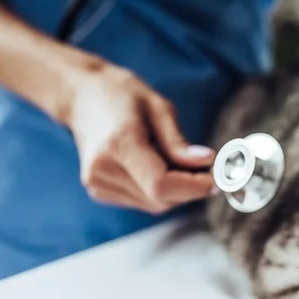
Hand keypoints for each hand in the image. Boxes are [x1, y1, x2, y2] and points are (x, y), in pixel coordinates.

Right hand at [66, 63, 216, 212]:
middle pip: (160, 199)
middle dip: (190, 189)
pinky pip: (142, 201)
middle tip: (208, 169)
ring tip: (182, 164)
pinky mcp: (98, 191)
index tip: (218, 179)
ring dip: (176, 191)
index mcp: (118, 144)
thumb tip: (206, 163)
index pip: (161, 184)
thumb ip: (179, 142)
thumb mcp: (158, 106)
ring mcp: (97, 183)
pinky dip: (159, 191)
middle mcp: (103, 169)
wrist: (81, 96)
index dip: (194, 187)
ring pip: (153, 204)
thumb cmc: (120, 94)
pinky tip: (160, 168)